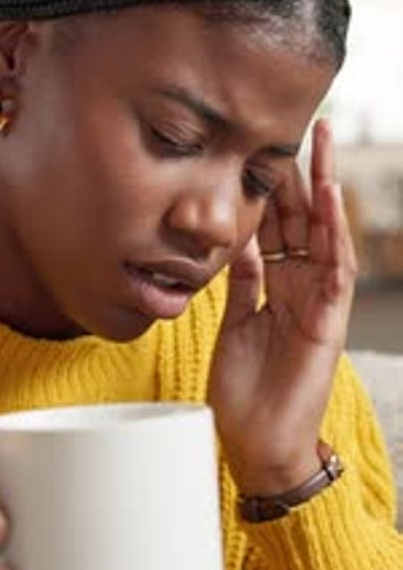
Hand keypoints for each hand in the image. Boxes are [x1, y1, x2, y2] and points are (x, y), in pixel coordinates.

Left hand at [209, 120, 356, 495]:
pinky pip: (335, 266)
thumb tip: (236, 243)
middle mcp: (299, 287)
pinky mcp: (330, 319)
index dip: (269, 189)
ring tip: (322, 142)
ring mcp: (317, 301)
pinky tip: (329, 194)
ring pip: (325, 233)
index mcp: (275, 287)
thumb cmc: (243, 392)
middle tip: (298, 126)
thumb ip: (241, 283)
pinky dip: (334, 230)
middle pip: (301, 220)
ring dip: (324, 187)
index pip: (275, 227)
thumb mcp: (234, 324)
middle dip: (299, 174)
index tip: (259, 149)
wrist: (256, 443)